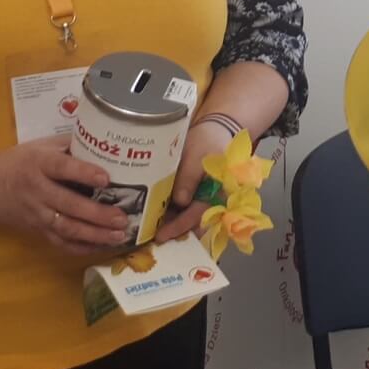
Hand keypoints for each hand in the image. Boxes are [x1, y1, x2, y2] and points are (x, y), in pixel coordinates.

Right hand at [0, 136, 132, 254]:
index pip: (61, 168)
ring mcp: (37, 214)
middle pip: (68, 204)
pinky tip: (102, 247)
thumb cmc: (22, 162)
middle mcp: (37, 191)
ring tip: (118, 235)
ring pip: (66, 228)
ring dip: (94, 234)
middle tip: (122, 217)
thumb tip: (107, 142)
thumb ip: (71, 145)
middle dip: (97, 214)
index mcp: (38, 164)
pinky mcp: (38, 231)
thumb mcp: (42, 146)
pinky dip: (82, 248)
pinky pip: (60, 243)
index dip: (83, 173)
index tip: (106, 178)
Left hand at [155, 120, 232, 242]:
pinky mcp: (197, 197)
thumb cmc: (207, 142)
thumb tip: (180, 202)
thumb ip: (189, 178)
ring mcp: (205, 200)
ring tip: (149, 229)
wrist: (214, 131)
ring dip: (171, 224)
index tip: (161, 235)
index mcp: (220, 193)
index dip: (179, 226)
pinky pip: (186, 210)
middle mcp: (215, 202)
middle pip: (194, 223)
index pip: (198, 216)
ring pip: (188, 219)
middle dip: (173, 231)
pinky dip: (172, 215)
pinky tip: (156, 216)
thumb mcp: (196, 156)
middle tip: (149, 237)